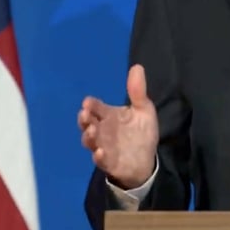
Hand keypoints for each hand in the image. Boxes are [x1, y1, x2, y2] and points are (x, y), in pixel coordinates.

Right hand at [77, 64, 158, 188]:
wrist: (145, 160)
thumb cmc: (141, 132)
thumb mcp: (143, 110)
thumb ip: (137, 91)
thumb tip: (137, 67)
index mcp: (109, 115)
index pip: (96, 108)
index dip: (91, 105)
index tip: (88, 102)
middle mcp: (102, 129)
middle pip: (87, 123)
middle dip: (84, 119)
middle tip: (84, 114)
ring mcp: (103, 146)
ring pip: (90, 141)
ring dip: (89, 136)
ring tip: (92, 131)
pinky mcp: (108, 162)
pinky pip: (100, 160)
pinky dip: (99, 157)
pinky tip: (100, 152)